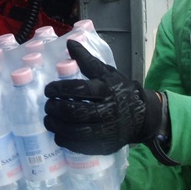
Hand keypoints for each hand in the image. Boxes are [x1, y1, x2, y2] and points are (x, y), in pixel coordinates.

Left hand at [44, 40, 163, 154]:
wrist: (142, 116)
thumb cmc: (120, 91)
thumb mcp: (106, 73)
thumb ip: (87, 60)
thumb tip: (70, 43)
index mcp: (106, 90)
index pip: (79, 90)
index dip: (60, 89)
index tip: (49, 89)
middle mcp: (108, 111)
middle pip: (76, 112)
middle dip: (56, 109)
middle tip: (48, 105)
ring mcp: (107, 130)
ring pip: (77, 131)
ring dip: (57, 126)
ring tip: (48, 120)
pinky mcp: (105, 144)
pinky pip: (81, 146)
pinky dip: (66, 140)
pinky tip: (58, 133)